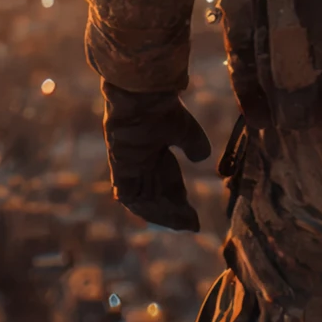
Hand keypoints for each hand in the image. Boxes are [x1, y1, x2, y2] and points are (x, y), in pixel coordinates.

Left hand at [102, 83, 212, 230]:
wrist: (140, 96)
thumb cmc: (161, 107)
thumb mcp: (184, 129)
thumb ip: (192, 144)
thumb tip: (201, 158)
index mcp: (152, 149)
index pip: (164, 181)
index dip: (177, 200)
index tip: (193, 214)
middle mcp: (138, 161)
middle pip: (154, 195)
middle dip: (171, 213)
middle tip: (191, 225)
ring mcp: (127, 165)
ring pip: (143, 200)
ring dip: (162, 214)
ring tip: (183, 223)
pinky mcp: (120, 167)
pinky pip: (129, 195)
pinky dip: (144, 208)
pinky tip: (161, 217)